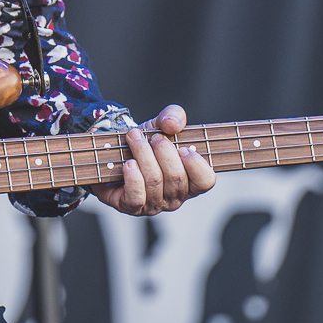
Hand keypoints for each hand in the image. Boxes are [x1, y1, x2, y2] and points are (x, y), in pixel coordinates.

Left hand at [91, 104, 215, 215]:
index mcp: (190, 181)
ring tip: (135, 139)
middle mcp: (175, 197)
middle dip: (163, 150)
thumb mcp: (162, 124)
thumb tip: (172, 124)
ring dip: (143, 154)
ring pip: (154, 181)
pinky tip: (129, 163)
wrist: (117, 153)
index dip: (195, 163)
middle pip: (176, 176)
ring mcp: (154, 204)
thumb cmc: (146, 142)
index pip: (206, 181)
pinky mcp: (131, 206)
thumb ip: (174, 116)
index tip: (182, 147)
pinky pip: (136, 196)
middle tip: (153, 137)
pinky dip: (132, 176)